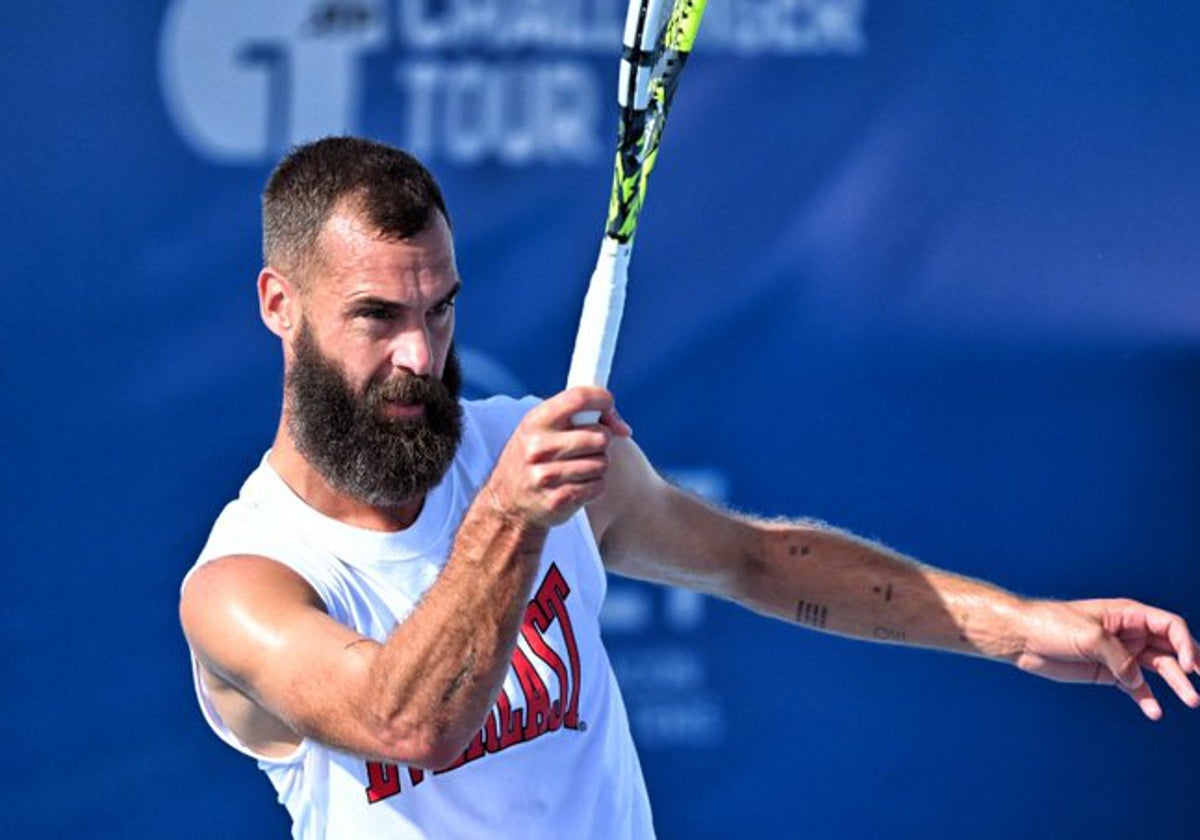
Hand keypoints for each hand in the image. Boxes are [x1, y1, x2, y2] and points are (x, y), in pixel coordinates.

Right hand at [484, 387, 631, 529]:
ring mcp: (547, 476)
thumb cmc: (532, 459)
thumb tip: (622, 428)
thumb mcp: (541, 429)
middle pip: (600, 436)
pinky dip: (594, 485)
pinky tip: (577, 484)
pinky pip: (598, 486)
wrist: (507, 503)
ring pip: (602, 463)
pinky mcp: (558, 500)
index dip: (602, 399)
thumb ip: (577, 417)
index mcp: (535, 422)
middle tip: (589, 447)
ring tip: (579, 468)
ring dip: (598, 466)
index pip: (578, 398)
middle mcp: (538, 447)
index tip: (610, 406)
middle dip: (602, 441)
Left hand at [1014, 598, 1199, 719]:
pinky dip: (1146, 697)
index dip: (1185, 644)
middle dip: (1191, 664)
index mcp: (1128, 614)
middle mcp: (1130, 633)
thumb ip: (1118, 657)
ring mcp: (1121, 654)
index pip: (1170, 625)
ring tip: (1192, 701)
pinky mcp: (1108, 672)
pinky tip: (1155, 711)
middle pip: (1171, 648)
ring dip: (1176, 684)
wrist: (1022, 638)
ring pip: (1158, 669)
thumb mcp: (1089, 637)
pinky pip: (1135, 686)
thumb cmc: (1052, 625)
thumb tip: (1136, 680)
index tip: (1189, 666)